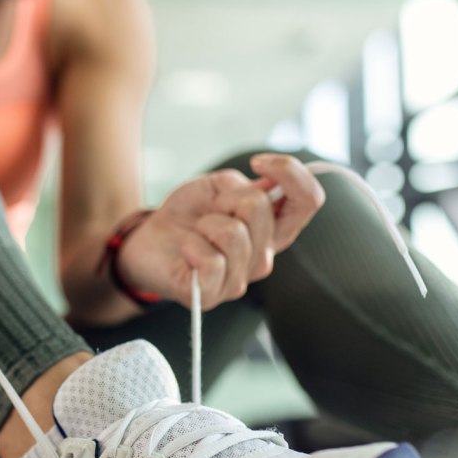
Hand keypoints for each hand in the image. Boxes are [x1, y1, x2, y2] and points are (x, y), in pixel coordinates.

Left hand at [118, 153, 324, 309]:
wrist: (149, 240)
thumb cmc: (188, 216)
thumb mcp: (217, 188)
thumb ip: (246, 187)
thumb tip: (269, 186)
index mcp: (272, 229)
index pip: (308, 201)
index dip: (291, 174)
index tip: (258, 163)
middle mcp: (262, 256)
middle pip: (261, 210)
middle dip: (227, 198)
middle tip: (209, 210)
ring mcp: (239, 279)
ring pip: (234, 235)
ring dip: (206, 222)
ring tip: (196, 232)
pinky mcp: (211, 294)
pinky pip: (212, 262)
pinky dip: (192, 246)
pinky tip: (186, 249)